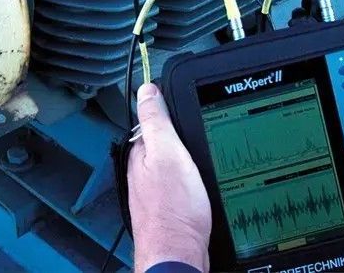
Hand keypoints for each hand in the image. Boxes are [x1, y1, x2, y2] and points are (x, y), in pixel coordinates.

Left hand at [127, 83, 211, 271]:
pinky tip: (200, 181)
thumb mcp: (167, 153)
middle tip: (201, 132)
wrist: (179, 253)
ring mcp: (155, 189)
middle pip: (163, 141)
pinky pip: (180, 180)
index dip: (170, 111)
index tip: (186, 104)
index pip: (151, 120)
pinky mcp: (170, 204)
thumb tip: (146, 89)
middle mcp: (143, 171)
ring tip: (203, 153)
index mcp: (140, 153)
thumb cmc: (174, 210)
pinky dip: (190, 176)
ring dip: (186, 157)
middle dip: (180, 136)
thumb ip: (155, 121)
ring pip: (172, 162)